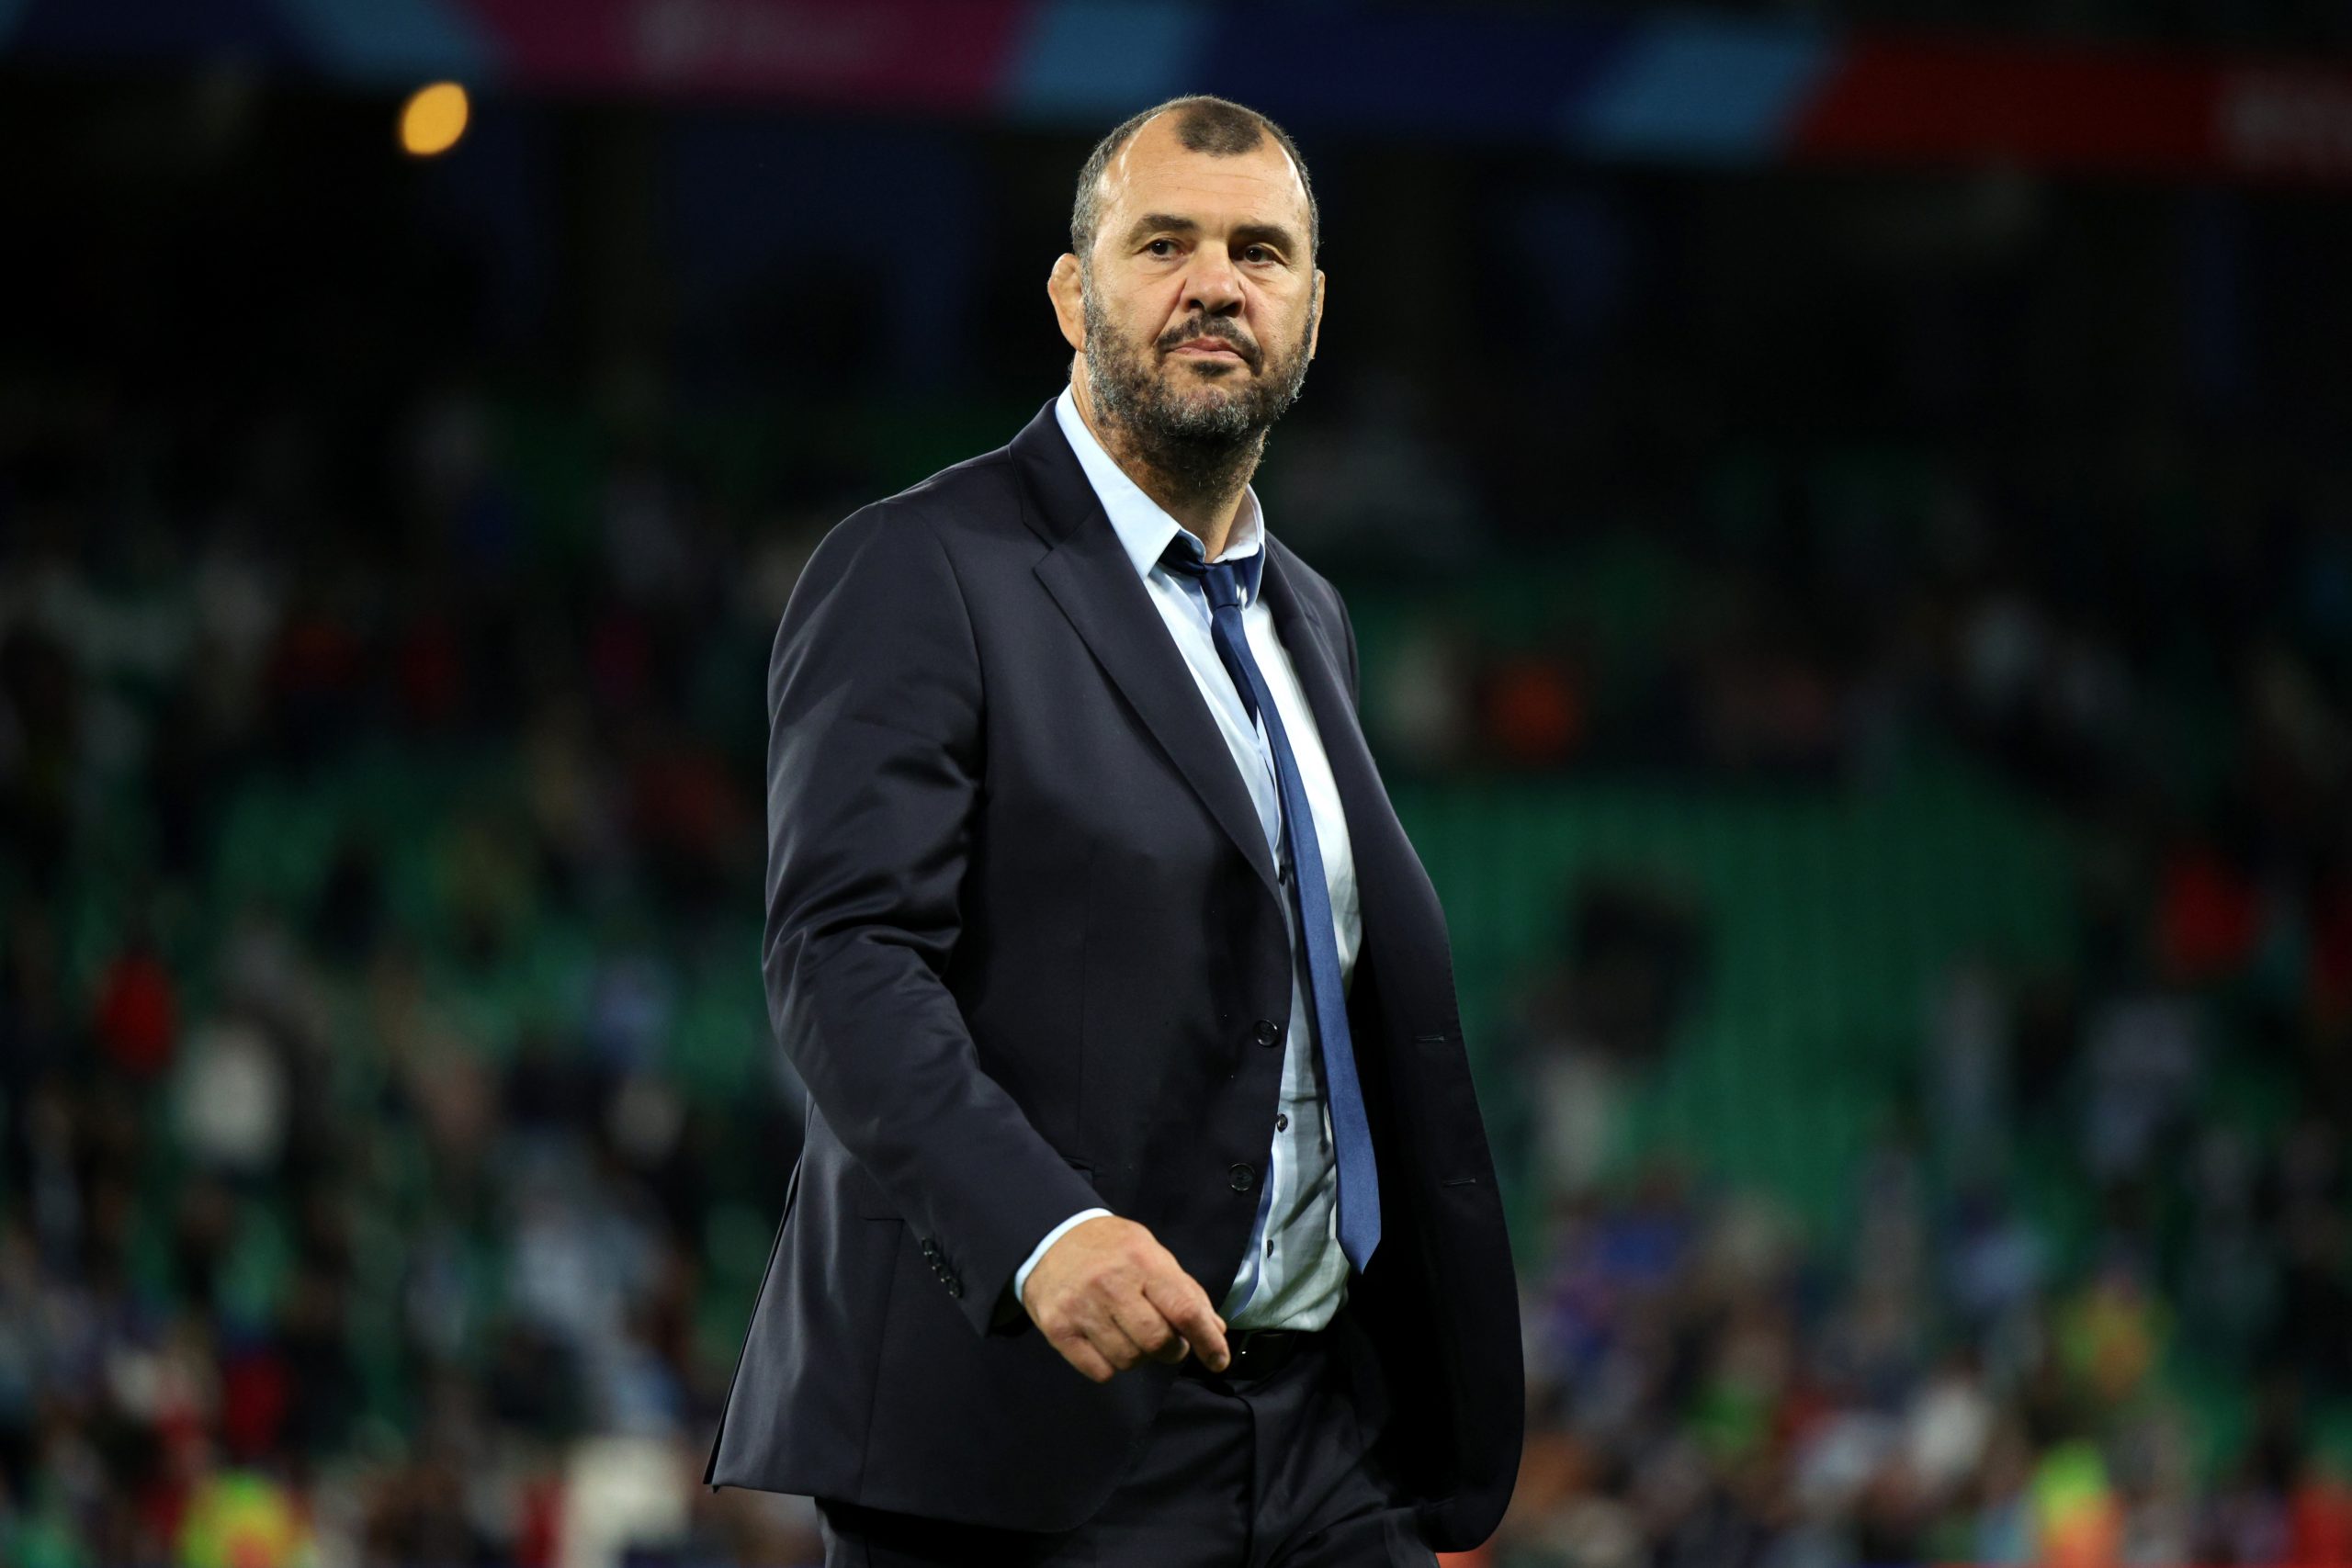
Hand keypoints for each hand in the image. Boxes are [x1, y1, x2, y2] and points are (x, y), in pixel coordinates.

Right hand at [1022, 1214, 1230, 1381]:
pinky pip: (1099, 1372)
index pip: (1184, 1309)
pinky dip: (1110, 1365)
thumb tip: (1216, 1330)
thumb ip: (1185, 1290)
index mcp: (1142, 1261)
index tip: (1218, 1360)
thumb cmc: (1111, 1248)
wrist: (1050, 1237)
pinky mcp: (1057, 1328)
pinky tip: (1106, 1342)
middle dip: (1172, 1350)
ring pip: (1129, 1361)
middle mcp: (1111, 1284)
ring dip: (1139, 1357)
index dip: (1208, 1340)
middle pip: (1157, 1341)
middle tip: (1168, 1342)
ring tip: (1131, 1335)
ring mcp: (1081, 1308)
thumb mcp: (1152, 1254)